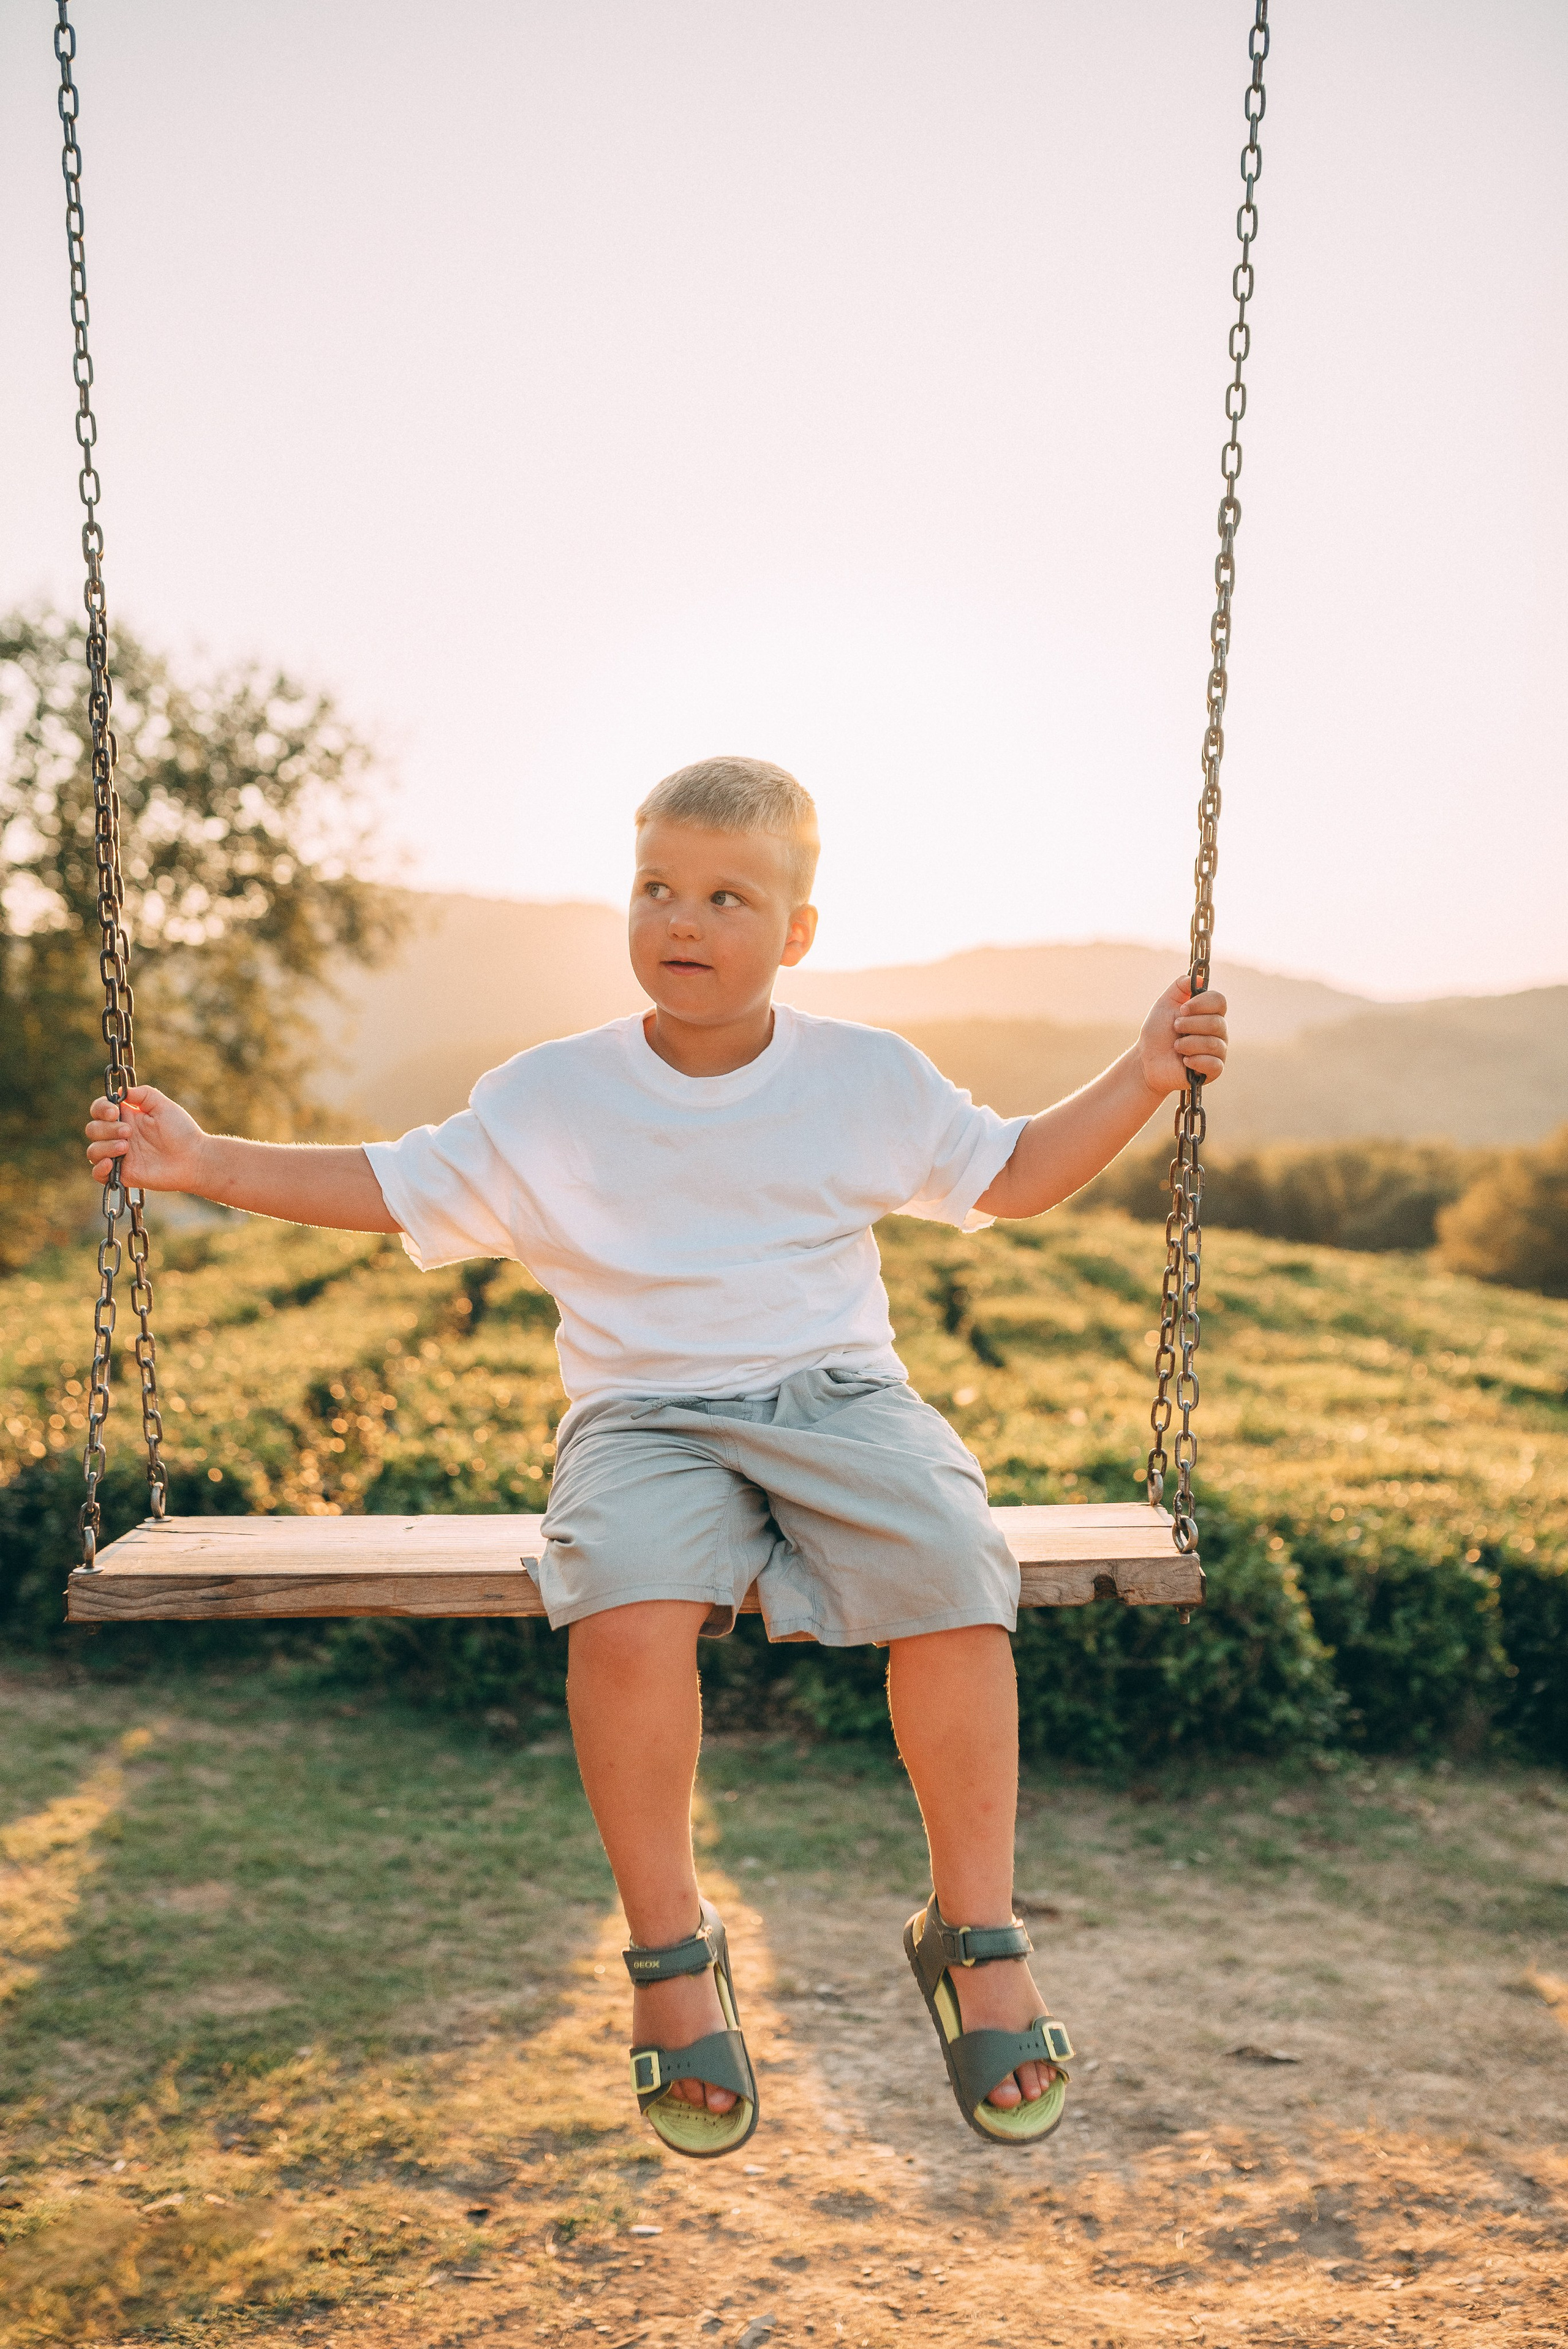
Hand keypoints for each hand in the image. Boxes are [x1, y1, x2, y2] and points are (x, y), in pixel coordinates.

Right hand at [84, 1085, 208, 1193]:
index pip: (99, 1110)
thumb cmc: (181, 1131)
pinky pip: (97, 1174)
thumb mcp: (163, 1105)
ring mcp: (119, 1156)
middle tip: (129, 1132)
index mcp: (126, 1117)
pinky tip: (112, 1163)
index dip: (100, 1109)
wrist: (193, 1158)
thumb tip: (120, 1091)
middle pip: (92, 1129)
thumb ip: (142, 1094)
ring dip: (105, 1147)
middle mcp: (119, 1136)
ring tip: (126, 1147)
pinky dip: (100, 1168)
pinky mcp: (123, 1174)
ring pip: (93, 1151)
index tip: (114, 1112)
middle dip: (106, 1129)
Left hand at [1136, 978, 1228, 1097]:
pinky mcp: (1213, 1070)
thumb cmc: (1158, 1032)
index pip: (1219, 1001)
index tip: (1182, 1009)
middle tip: (1175, 1028)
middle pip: (1217, 1022)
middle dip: (1190, 1025)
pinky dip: (1195, 1060)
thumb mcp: (1165, 1004)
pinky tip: (1184, 1061)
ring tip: (1176, 1046)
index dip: (1201, 1004)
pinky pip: (1214, 1064)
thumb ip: (1180, 987)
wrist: (1146, 1060)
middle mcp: (1218, 1031)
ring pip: (1213, 1043)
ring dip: (1188, 1043)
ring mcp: (1218, 1051)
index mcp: (1209, 1013)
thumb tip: (1198, 978)